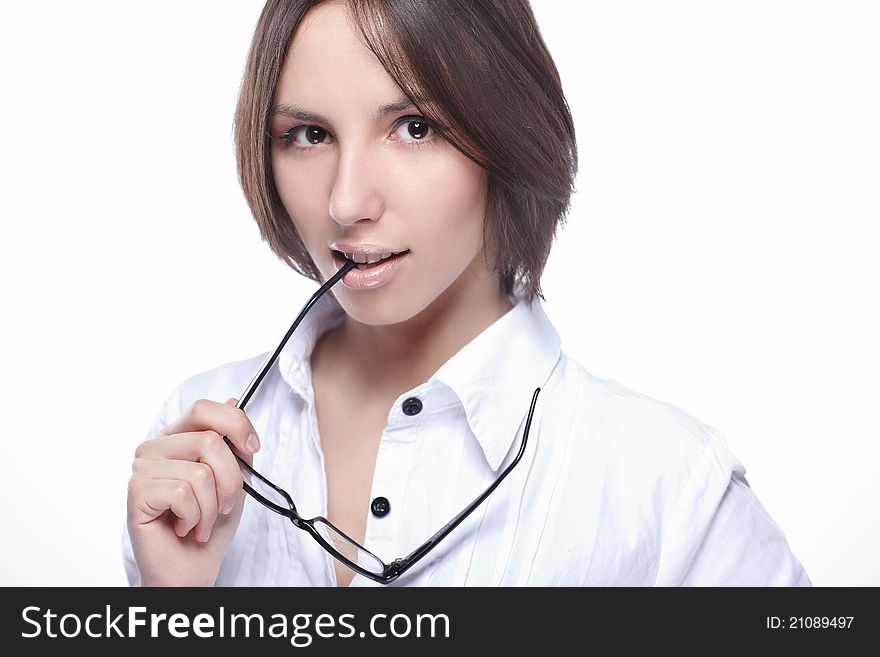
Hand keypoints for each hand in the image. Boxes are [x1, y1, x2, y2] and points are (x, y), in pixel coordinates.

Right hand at [127, 397, 259, 585]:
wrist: (192, 568)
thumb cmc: (210, 524)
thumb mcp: (235, 479)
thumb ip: (235, 445)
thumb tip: (235, 402)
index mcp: (178, 438)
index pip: (203, 409)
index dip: (235, 423)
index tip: (252, 447)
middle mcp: (156, 448)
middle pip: (209, 441)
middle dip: (230, 480)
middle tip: (223, 506)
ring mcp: (143, 469)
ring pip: (200, 472)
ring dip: (212, 506)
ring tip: (201, 521)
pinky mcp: (136, 492)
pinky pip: (183, 493)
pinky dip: (195, 517)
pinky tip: (185, 527)